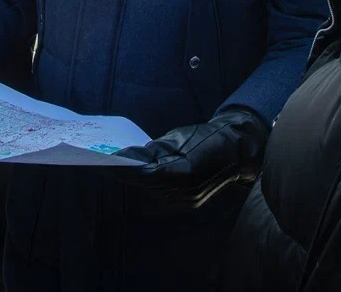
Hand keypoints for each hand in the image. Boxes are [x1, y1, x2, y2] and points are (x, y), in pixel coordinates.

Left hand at [113, 107, 269, 209]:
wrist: (237, 151)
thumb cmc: (207, 137)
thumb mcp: (178, 137)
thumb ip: (153, 149)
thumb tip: (127, 156)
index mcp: (184, 170)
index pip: (145, 174)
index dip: (123, 170)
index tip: (104, 163)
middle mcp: (186, 191)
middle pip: (145, 187)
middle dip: (124, 176)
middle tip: (103, 165)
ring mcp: (189, 201)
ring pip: (151, 196)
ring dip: (133, 184)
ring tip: (116, 171)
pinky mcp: (190, 204)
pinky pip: (161, 199)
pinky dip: (147, 189)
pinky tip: (137, 179)